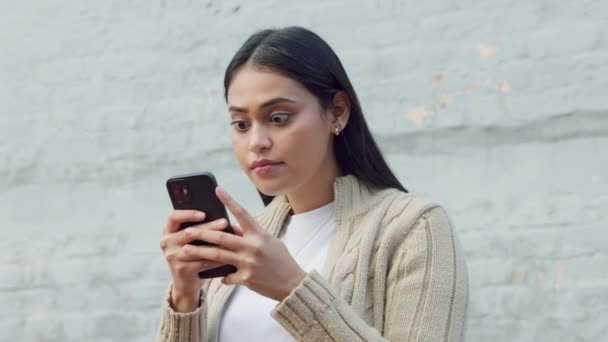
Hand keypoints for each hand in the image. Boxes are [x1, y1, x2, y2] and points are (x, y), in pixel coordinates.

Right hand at [160, 210, 228, 310]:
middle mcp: (166, 242)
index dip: (188, 214)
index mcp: (168, 231)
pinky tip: (228, 256)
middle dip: (209, 226)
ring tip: (230, 239)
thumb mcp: (190, 240)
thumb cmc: (192, 255)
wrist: (186, 282)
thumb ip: (198, 228)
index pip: (173, 217)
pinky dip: (217, 259)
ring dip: (216, 243)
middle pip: (189, 232)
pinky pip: (203, 262)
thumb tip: (221, 219)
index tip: (203, 213)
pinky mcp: (181, 269)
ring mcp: (172, 257)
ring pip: (198, 248)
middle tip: (224, 222)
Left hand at [181, 187, 306, 301]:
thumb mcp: (269, 242)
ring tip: (186, 249)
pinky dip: (219, 275)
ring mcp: (248, 263)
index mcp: (259, 234)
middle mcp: (253, 247)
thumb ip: (250, 235)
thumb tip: (232, 228)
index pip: (242, 213)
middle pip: (222, 238)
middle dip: (203, 233)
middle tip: (187, 231)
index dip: (229, 200)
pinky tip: (213, 275)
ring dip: (200, 252)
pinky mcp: (246, 278)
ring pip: (218, 256)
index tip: (217, 190)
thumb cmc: (281, 260)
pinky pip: (226, 276)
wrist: (292, 284)